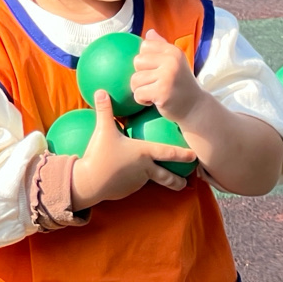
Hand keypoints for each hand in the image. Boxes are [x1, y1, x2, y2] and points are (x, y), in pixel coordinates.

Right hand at [70, 90, 197, 208]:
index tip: (195, 156)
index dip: (183, 154)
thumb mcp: (103, 130)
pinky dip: (136, 181)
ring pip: (150, 180)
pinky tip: (130, 178)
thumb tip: (100, 91)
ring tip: (164, 181)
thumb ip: (105, 110)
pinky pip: (134, 184)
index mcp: (144, 153)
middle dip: (178, 180)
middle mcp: (144, 169)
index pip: (168, 153)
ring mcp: (136, 182)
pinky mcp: (126, 190)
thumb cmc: (99, 155)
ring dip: (157, 180)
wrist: (87, 182)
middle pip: (166, 177)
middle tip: (187, 183)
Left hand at [130, 29, 207, 123]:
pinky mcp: (162, 93)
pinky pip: (138, 94)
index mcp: (173, 51)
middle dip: (141, 75)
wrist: (195, 107)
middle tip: (154, 83)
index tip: (156, 69)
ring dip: (140, 89)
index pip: (145, 45)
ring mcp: (167, 77)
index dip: (146, 59)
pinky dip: (141, 100)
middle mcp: (171, 61)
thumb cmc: (181, 84)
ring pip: (135, 79)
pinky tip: (153, 101)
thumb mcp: (175, 62)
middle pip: (137, 61)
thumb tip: (149, 32)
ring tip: (154, 92)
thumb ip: (162, 47)